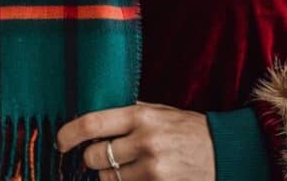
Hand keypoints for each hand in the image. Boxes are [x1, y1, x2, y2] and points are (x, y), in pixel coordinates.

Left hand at [57, 102, 214, 180]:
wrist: (226, 153)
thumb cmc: (190, 130)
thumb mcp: (162, 112)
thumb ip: (130, 113)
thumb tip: (93, 119)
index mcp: (143, 116)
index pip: (92, 123)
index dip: (68, 133)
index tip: (60, 141)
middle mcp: (146, 141)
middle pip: (94, 156)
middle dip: (92, 159)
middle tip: (101, 156)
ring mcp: (152, 169)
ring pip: (107, 179)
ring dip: (111, 176)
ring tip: (131, 167)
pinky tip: (141, 177)